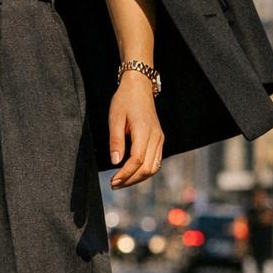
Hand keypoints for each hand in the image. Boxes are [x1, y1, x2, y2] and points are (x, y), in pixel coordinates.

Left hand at [108, 74, 163, 188]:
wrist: (139, 87)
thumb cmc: (124, 100)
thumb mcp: (115, 118)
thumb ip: (116, 140)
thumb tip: (115, 162)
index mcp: (144, 131)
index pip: (137, 160)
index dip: (125, 174)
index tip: (113, 181)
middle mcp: (156, 137)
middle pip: (147, 168)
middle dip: (131, 180)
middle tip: (114, 185)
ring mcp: (160, 139)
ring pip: (154, 168)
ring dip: (138, 178)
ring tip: (122, 182)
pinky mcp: (159, 139)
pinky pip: (155, 161)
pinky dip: (145, 171)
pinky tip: (132, 173)